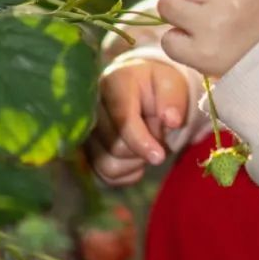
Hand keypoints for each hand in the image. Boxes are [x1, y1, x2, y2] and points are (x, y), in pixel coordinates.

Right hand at [86, 55, 189, 185]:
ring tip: (146, 146)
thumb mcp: (172, 84)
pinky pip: (105, 176)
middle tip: (157, 136)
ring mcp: (84, 131)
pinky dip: (127, 172)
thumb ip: (174, 99)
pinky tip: (136, 157)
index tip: (159, 156)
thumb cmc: (157, 87)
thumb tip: (172, 120)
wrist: (143, 92)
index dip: (141, 141)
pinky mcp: (85, 153)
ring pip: (108, 165)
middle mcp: (90, 107)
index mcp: (113, 83)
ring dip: (135, 162)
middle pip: (114, 146)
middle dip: (142, 149)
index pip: (122, 120)